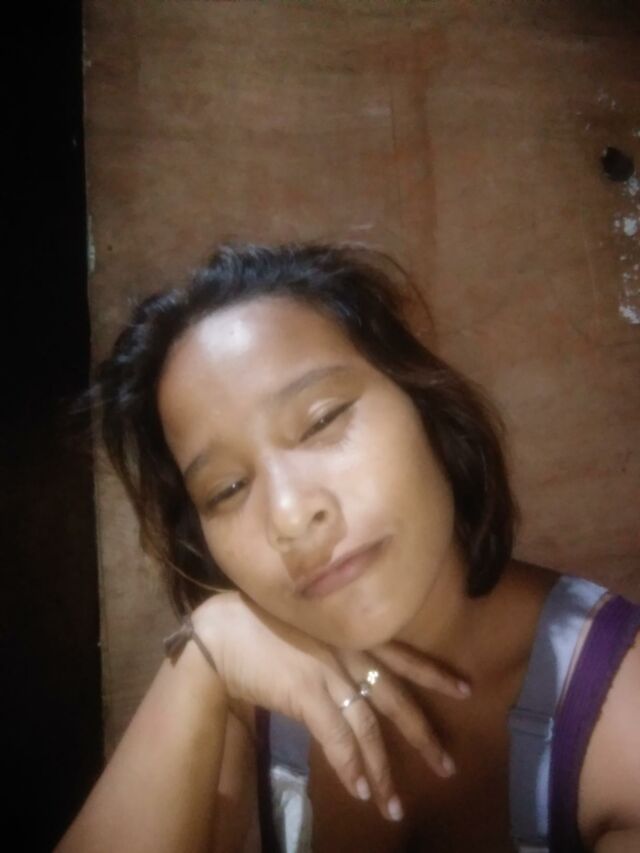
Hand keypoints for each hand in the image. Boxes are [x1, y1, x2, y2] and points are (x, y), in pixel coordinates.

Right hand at [193, 592, 469, 820]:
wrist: (221, 629)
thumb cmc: (259, 622)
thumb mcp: (309, 628)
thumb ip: (334, 649)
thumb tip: (351, 681)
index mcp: (352, 633)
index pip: (405, 656)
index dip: (435, 674)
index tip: (466, 689)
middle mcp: (350, 651)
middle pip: (397, 699)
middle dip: (423, 736)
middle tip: (448, 766)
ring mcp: (330, 672)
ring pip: (369, 728)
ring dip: (382, 772)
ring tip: (395, 807)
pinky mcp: (307, 694)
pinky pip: (337, 738)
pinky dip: (350, 766)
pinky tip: (359, 791)